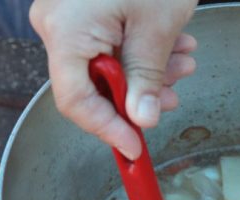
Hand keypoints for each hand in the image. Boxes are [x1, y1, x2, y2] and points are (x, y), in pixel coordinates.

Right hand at [30, 0, 197, 159]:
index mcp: (66, 31)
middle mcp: (56, 25)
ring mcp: (66, 16)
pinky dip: (140, 51)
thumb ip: (146, 78)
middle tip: (175, 94)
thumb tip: (143, 120)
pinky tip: (173, 45)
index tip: (136, 147)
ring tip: (184, 60)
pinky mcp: (82, 10)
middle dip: (140, 95)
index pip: (76, 102)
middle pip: (92, 85)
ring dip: (148, 72)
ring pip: (105, 66)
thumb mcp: (156, 27)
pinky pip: (107, 44)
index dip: (108, 130)